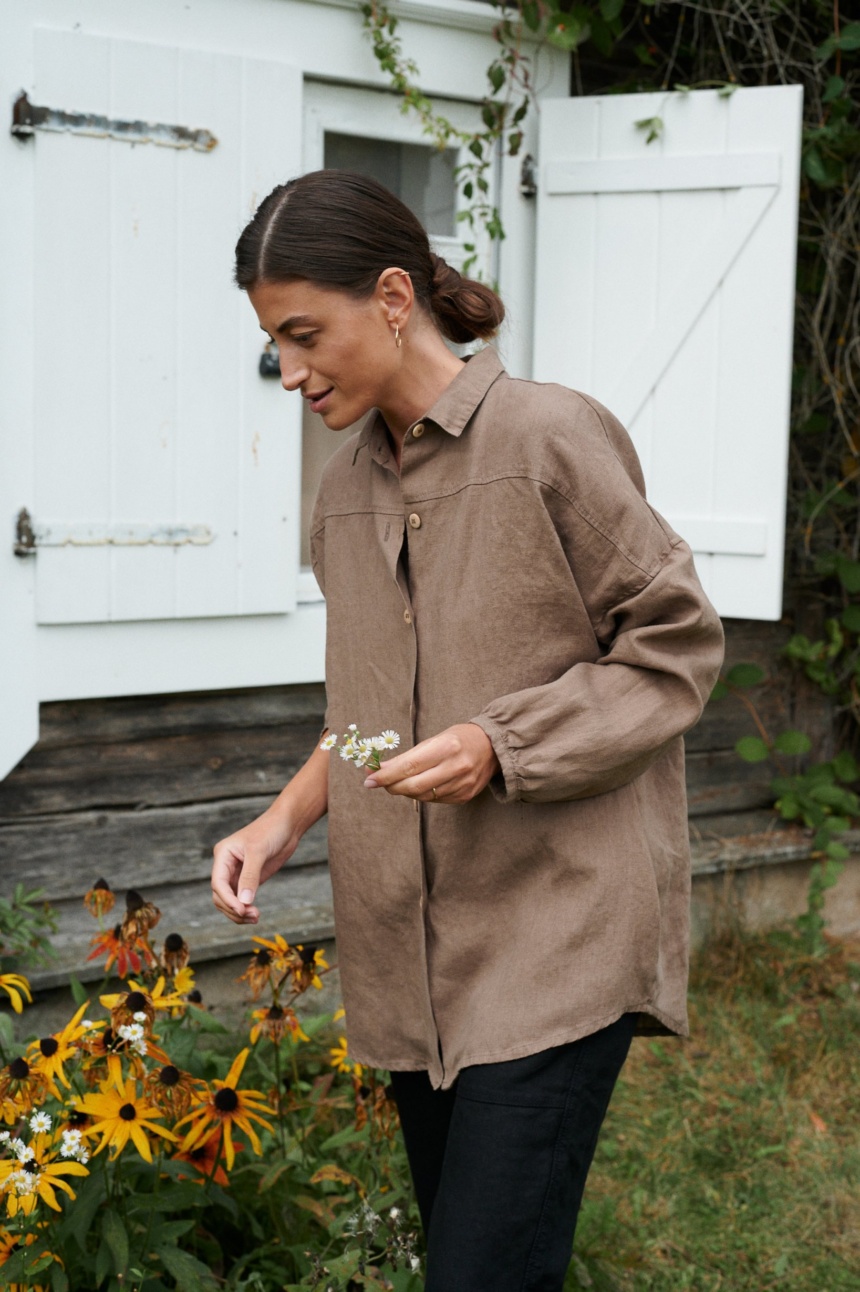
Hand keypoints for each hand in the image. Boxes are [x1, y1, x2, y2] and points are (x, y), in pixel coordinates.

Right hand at [211, 810, 297, 924]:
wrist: (287, 825)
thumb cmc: (271, 831)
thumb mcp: (259, 852)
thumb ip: (250, 876)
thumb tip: (244, 902)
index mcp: (223, 855)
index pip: (218, 883)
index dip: (228, 899)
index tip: (242, 910)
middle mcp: (226, 866)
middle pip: (220, 896)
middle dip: (233, 909)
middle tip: (253, 915)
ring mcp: (237, 874)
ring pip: (229, 901)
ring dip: (239, 912)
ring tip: (255, 917)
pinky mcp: (249, 880)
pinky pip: (241, 899)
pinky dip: (246, 909)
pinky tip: (255, 914)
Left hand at [363, 723, 499, 803]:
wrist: (493, 747)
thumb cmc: (459, 738)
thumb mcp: (435, 739)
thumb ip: (410, 756)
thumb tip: (380, 768)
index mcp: (446, 747)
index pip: (409, 766)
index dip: (386, 775)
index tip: (369, 779)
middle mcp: (455, 767)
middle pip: (413, 785)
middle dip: (391, 786)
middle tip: (377, 782)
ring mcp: (462, 784)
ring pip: (423, 796)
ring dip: (405, 791)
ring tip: (398, 782)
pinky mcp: (464, 796)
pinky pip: (435, 800)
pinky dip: (422, 794)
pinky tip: (419, 786)